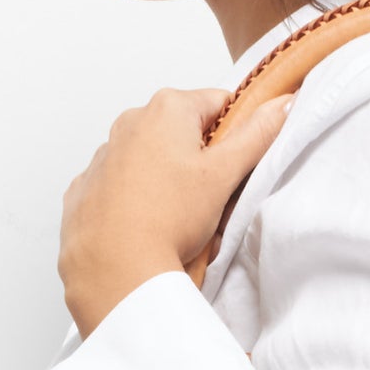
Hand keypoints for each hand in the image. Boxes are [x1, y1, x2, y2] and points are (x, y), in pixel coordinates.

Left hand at [59, 85, 295, 337]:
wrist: (114, 268)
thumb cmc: (170, 218)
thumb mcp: (224, 175)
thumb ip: (257, 135)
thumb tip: (283, 102)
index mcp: (168, 108)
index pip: (219, 104)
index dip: (236, 135)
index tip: (237, 169)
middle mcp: (130, 121)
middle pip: (182, 132)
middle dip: (200, 161)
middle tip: (211, 202)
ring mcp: (103, 155)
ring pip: (150, 159)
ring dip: (167, 181)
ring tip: (178, 221)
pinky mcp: (85, 189)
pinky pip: (120, 187)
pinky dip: (134, 201)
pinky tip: (145, 227)